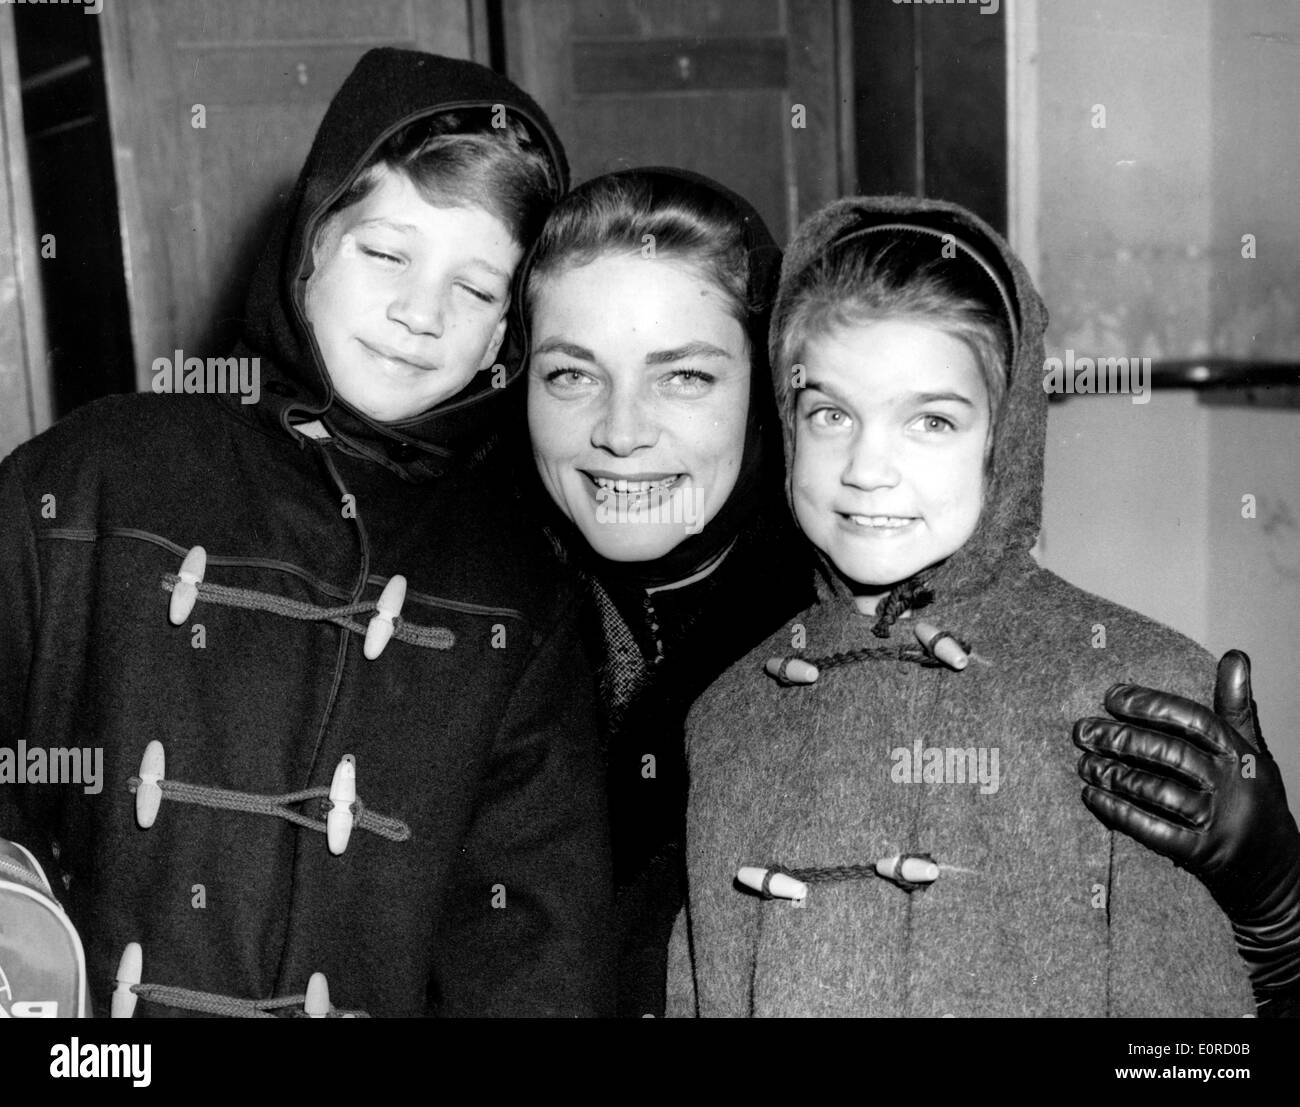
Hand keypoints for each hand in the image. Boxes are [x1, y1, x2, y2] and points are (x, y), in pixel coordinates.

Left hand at [1073, 651, 1299, 1010]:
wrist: (1276, 878)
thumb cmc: (1254, 802)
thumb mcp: (1252, 754)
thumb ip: (1236, 707)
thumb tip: (1235, 654)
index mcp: (1243, 756)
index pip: (1196, 721)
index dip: (1152, 705)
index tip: (1111, 695)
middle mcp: (1235, 787)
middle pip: (1173, 754)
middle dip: (1123, 739)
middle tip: (1083, 730)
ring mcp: (1220, 823)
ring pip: (1162, 791)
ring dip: (1117, 775)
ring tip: (1085, 763)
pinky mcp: (1203, 855)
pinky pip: (1155, 830)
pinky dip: (1120, 812)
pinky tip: (1091, 796)